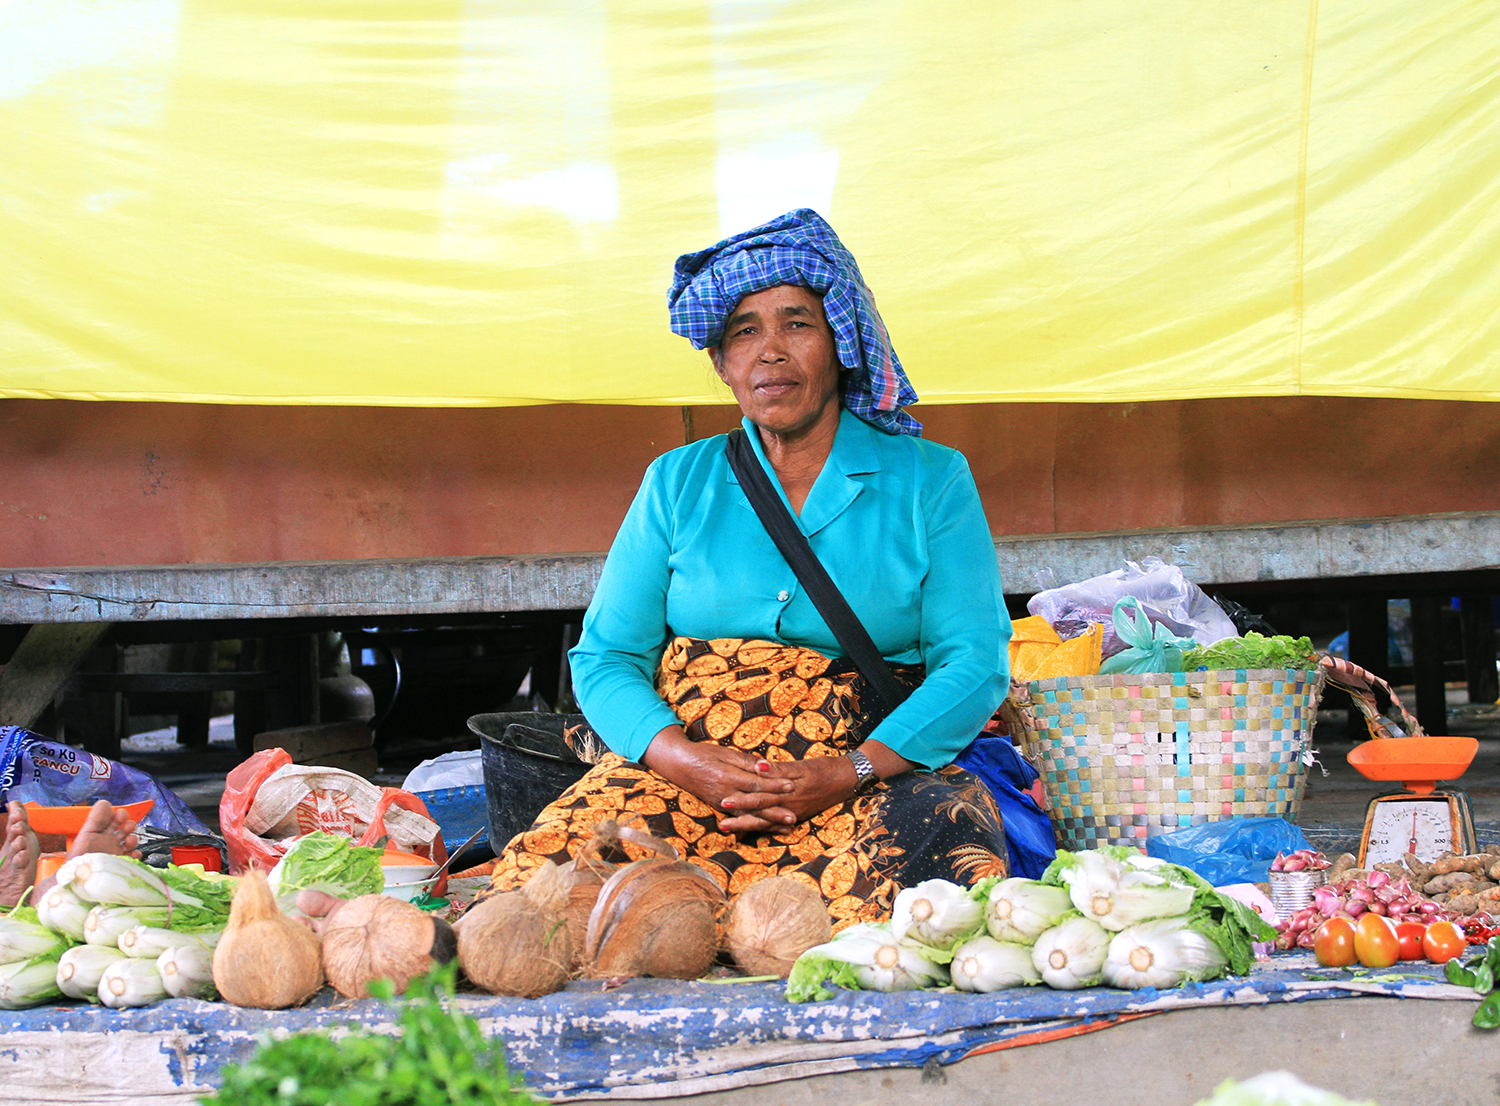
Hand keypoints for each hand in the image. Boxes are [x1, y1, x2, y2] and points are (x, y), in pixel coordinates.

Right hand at [642, 726, 794, 830]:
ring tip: (786, 827)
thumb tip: (767, 767)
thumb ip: (746, 762)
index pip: (756, 783)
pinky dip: (755, 825)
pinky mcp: (720, 808)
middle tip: (794, 817)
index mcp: (729, 777)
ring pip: (750, 815)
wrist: (679, 765)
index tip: (792, 785)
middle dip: (776, 811)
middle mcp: (726, 794)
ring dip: (769, 822)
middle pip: (755, 804)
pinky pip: (740, 819)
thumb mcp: (725, 753)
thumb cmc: (704, 755)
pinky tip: (767, 829)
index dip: (775, 785)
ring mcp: (722, 803)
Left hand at [717, 755, 858, 834]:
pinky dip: (765, 828)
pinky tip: (753, 831)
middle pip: (760, 815)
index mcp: (788, 793)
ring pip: (767, 822)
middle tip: (720, 825)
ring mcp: (794, 813)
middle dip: (740, 820)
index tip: (723, 802)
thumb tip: (758, 768)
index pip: (760, 798)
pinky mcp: (798, 814)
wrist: (846, 780)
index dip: (741, 801)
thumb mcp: (802, 766)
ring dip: (748, 826)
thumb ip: (779, 769)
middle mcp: (789, 807)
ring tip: (730, 829)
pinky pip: (778, 824)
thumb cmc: (823, 769)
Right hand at [720, 740, 916, 833]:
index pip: (761, 820)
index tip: (724, 828)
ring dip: (749, 798)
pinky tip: (760, 768)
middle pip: (761, 812)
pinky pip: (783, 773)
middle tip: (723, 825)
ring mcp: (795, 789)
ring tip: (731, 800)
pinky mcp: (801, 773)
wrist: (847, 778)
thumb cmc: (824, 791)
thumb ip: (782, 807)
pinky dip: (772, 771)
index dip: (742, 824)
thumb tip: (764, 813)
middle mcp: (790, 805)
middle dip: (740, 817)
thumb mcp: (804, 804)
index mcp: (789, 811)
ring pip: (768, 795)